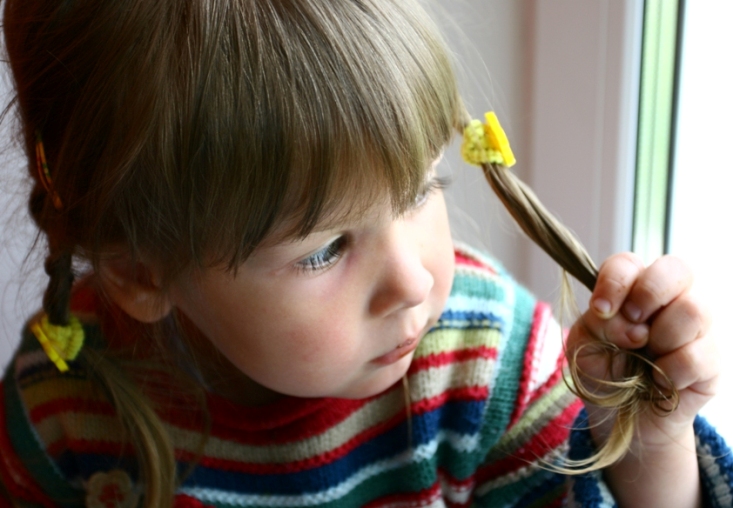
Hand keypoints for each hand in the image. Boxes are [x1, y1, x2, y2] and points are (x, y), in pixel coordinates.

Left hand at [566, 253, 716, 506]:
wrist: (620, 417)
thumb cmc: (601, 370)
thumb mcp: (584, 344)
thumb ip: (598, 324)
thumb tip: (635, 327)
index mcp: (633, 286)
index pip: (628, 263)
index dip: (615, 282)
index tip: (600, 310)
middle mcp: (671, 297)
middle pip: (677, 269)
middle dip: (649, 295)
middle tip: (631, 328)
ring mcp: (697, 326)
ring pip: (694, 309)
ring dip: (660, 338)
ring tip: (646, 358)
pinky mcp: (712, 359)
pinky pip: (697, 356)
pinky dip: (669, 373)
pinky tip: (660, 380)